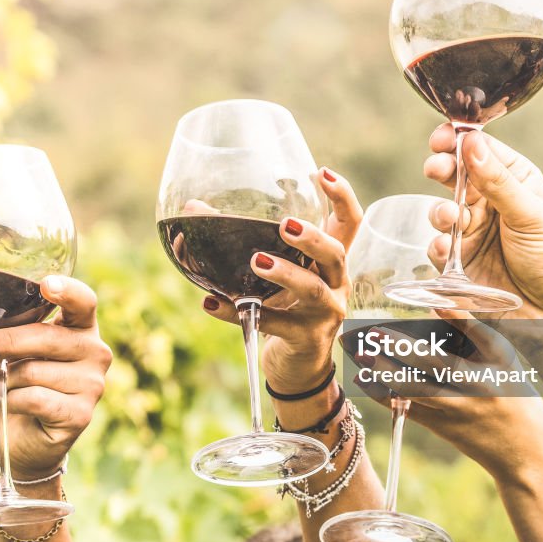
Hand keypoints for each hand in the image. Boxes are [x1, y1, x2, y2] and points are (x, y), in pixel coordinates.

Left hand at [0, 276, 112, 479]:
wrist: (23, 440)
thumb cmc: (17, 387)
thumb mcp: (9, 354)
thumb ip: (4, 333)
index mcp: (81, 329)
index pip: (83, 302)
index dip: (66, 291)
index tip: (45, 285)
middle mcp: (95, 352)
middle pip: (48, 337)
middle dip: (5, 342)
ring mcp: (93, 384)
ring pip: (34, 371)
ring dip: (0, 379)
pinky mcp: (81, 414)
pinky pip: (34, 399)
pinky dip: (9, 400)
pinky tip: (2, 403)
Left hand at [203, 167, 362, 393]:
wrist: (298, 368)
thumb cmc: (286, 309)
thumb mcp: (275, 275)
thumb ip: (244, 242)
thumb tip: (192, 209)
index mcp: (331, 262)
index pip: (350, 223)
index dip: (342, 197)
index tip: (323, 173)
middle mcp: (336, 284)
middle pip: (336, 253)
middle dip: (313, 238)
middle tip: (285, 225)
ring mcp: (323, 314)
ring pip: (312, 290)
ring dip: (286, 273)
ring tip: (257, 261)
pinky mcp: (303, 340)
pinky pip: (270, 323)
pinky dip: (236, 313)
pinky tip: (211, 303)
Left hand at [353, 312, 542, 480]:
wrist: (525, 453)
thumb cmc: (515, 398)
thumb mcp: (506, 362)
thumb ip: (476, 334)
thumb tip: (438, 304)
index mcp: (499, 364)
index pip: (480, 335)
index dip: (459, 317)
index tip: (435, 301)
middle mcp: (478, 386)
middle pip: (436, 363)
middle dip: (403, 346)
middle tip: (375, 332)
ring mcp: (458, 409)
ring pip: (415, 388)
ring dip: (385, 371)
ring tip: (361, 354)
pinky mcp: (443, 427)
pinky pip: (408, 409)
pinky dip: (383, 394)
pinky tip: (363, 379)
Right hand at [424, 124, 542, 318]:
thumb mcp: (531, 215)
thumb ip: (498, 181)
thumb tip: (471, 142)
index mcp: (515, 180)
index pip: (481, 150)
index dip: (458, 140)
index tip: (441, 138)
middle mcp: (490, 201)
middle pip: (455, 175)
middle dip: (441, 170)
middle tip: (435, 169)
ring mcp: (473, 231)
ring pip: (442, 211)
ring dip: (440, 212)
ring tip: (449, 219)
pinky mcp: (460, 260)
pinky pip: (439, 247)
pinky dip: (439, 246)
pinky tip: (447, 249)